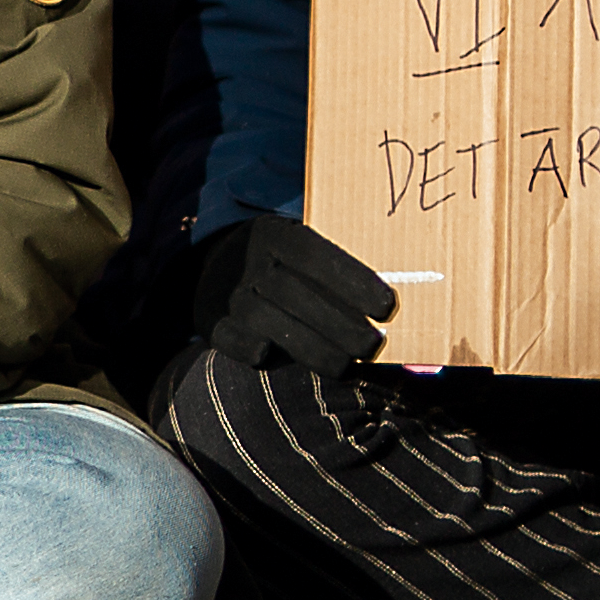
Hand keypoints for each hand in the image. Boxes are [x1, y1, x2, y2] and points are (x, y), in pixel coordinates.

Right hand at [190, 215, 397, 373]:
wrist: (214, 269)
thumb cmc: (280, 267)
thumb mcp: (296, 251)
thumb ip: (331, 271)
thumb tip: (388, 306)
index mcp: (274, 234)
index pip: (316, 256)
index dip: (353, 281)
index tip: (387, 307)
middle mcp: (247, 261)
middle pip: (297, 294)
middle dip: (340, 324)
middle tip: (373, 346)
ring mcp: (227, 293)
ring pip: (269, 321)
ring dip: (311, 347)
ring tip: (345, 365)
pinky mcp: (211, 323)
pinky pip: (233, 340)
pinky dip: (251, 349)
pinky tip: (273, 357)